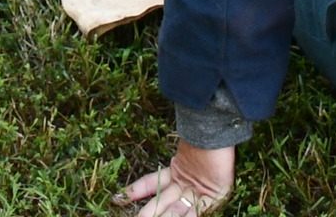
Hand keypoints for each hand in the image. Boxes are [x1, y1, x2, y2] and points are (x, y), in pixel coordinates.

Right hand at [116, 143, 234, 215]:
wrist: (218, 128)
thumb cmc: (197, 132)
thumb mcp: (177, 145)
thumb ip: (162, 159)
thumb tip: (138, 160)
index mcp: (175, 170)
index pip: (151, 184)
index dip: (135, 191)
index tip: (117, 198)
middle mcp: (185, 184)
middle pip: (163, 202)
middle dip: (149, 212)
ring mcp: (200, 191)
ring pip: (179, 210)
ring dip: (165, 216)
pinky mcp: (216, 195)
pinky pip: (201, 209)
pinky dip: (188, 215)